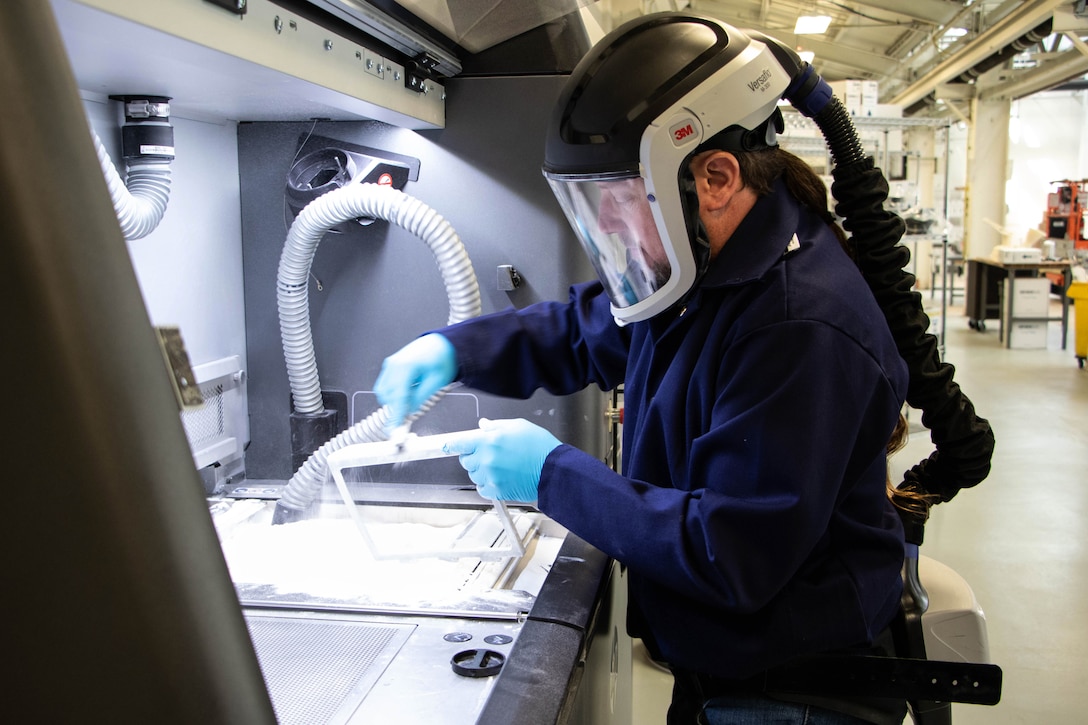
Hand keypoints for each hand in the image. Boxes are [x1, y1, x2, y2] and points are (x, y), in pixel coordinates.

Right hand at [374, 333, 456, 428]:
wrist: (442, 344)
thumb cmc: (443, 358)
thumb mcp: (437, 382)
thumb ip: (421, 398)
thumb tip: (409, 412)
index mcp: (406, 366)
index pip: (398, 397)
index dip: (396, 416)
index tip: (395, 431)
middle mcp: (394, 364)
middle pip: (388, 396)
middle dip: (396, 410)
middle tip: (406, 421)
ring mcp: (389, 364)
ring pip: (383, 392)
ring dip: (394, 402)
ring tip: (411, 403)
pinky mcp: (389, 367)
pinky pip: (385, 386)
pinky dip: (392, 395)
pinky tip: (406, 395)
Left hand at [444, 418, 560, 502]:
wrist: (553, 470)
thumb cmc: (540, 447)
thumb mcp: (518, 426)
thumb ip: (496, 427)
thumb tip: (482, 426)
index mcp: (489, 440)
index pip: (460, 443)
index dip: (451, 444)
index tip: (445, 446)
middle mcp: (486, 459)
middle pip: (465, 460)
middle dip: (473, 456)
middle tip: (488, 454)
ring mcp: (490, 476)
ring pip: (474, 475)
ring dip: (481, 471)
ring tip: (500, 466)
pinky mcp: (497, 490)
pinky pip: (482, 489)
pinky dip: (487, 484)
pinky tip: (500, 478)